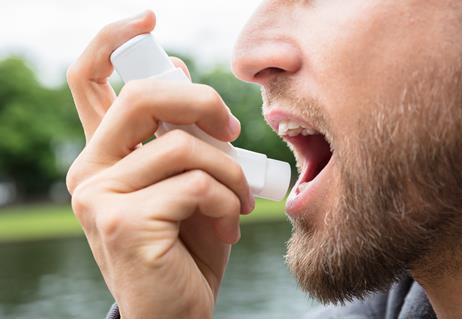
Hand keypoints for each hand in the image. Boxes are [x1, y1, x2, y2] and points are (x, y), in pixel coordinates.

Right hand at [66, 11, 254, 318]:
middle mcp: (89, 170)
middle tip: (233, 128)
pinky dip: (228, 200)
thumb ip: (178, 133)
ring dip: (231, 171)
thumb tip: (179, 71)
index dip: (112, 40)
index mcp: (105, 154)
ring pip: (184, 146)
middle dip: (203, 102)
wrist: (176, 308)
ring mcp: (98, 197)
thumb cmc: (186, 242)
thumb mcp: (187, 181)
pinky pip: (196, 184)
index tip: (148, 19)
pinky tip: (228, 225)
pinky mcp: (122, 223)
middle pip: (144, 97)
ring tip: (241, 200)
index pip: (88, 80)